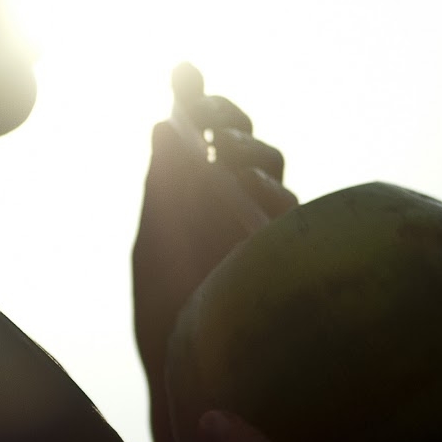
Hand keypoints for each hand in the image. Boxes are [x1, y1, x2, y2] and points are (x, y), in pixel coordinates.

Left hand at [132, 63, 297, 375]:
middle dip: (226, 119)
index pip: (208, 130)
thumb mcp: (155, 238)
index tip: (184, 75)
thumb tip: (162, 121)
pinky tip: (248, 192)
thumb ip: (164, 183)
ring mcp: (265, 221)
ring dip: (245, 153)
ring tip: (220, 156)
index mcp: (199, 188)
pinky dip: (267, 193)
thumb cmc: (169, 303)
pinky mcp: (286, 246)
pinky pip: (284, 207)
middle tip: (205, 117)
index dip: (201, 98)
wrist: (191, 366)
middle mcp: (236, 199)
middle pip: (243, 139)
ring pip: (267, 166)